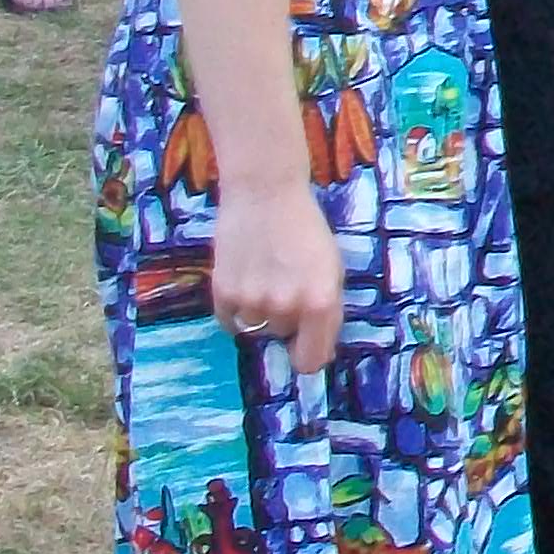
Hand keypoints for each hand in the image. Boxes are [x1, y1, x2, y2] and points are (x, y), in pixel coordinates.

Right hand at [211, 181, 346, 375]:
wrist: (265, 194)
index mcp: (320, 302)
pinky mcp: (222, 293)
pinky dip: (235, 308)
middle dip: (287, 317)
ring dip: (260, 309)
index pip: (311, 360)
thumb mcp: (331, 268)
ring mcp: (251, 301)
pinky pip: (230, 321)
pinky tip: (244, 280)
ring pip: (256, 326)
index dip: (309, 357)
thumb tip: (313, 349)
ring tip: (264, 274)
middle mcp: (286, 307)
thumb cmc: (307, 229)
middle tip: (286, 283)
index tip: (304, 350)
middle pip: (283, 336)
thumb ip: (325, 308)